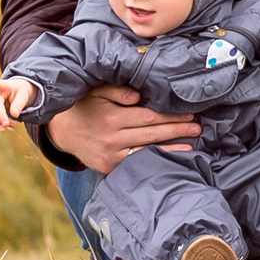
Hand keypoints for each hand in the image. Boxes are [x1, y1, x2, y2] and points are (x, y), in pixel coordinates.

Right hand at [0, 77, 38, 131]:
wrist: (14, 92)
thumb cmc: (18, 92)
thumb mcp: (23, 96)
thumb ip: (19, 104)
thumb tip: (14, 115)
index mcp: (2, 86)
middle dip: (1, 117)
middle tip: (11, 124)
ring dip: (0, 123)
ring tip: (12, 125)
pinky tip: (4, 128)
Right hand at [43, 83, 199, 172]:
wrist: (62, 131)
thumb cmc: (84, 106)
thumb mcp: (96, 91)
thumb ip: (117, 91)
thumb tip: (138, 97)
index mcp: (110, 118)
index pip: (148, 117)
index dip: (170, 116)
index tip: (189, 113)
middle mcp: (111, 139)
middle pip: (152, 135)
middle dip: (177, 131)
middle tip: (198, 127)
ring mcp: (110, 157)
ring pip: (146, 152)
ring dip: (171, 149)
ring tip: (192, 145)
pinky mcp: (109, 168)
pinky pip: (136, 164)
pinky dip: (154, 161)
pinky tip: (170, 160)